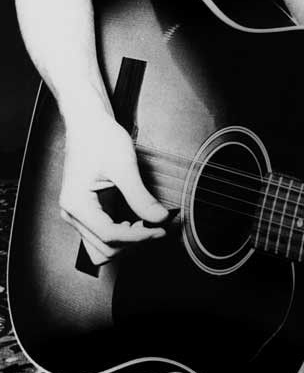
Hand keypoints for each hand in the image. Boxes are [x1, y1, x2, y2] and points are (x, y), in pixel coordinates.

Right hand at [58, 112, 170, 264]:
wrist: (88, 124)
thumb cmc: (100, 139)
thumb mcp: (124, 167)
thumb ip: (140, 196)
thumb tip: (159, 219)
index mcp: (77, 205)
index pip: (110, 236)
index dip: (140, 236)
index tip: (163, 229)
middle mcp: (73, 214)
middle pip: (104, 249)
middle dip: (133, 242)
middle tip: (159, 225)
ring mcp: (79, 214)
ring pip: (102, 246)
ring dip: (127, 241)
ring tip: (148, 222)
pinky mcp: (88, 210)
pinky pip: (104, 234)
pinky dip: (123, 233)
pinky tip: (140, 218)